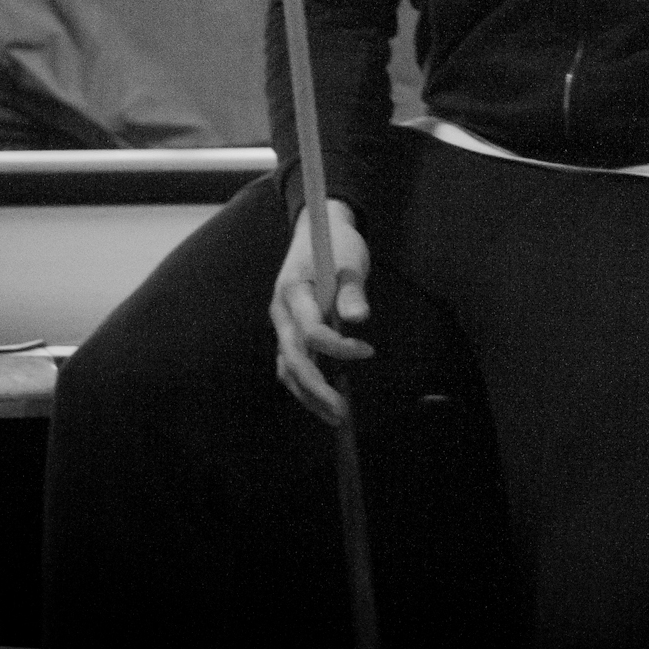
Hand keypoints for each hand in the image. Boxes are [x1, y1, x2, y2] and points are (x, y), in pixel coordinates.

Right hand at [268, 197, 372, 425]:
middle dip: (317, 389)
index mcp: (292, 291)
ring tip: (336, 417)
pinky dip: (304, 386)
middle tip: (343, 412)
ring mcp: (282, 324)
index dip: (339, 347)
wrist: (318, 231)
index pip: (311, 330)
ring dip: (309, 395)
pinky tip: (323, 402)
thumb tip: (359, 319)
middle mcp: (280, 312)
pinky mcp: (289, 332)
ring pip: (287, 368)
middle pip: (293, 358)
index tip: (368, 351)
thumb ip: (353, 291)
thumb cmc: (336, 244)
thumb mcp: (350, 261)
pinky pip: (290, 365)